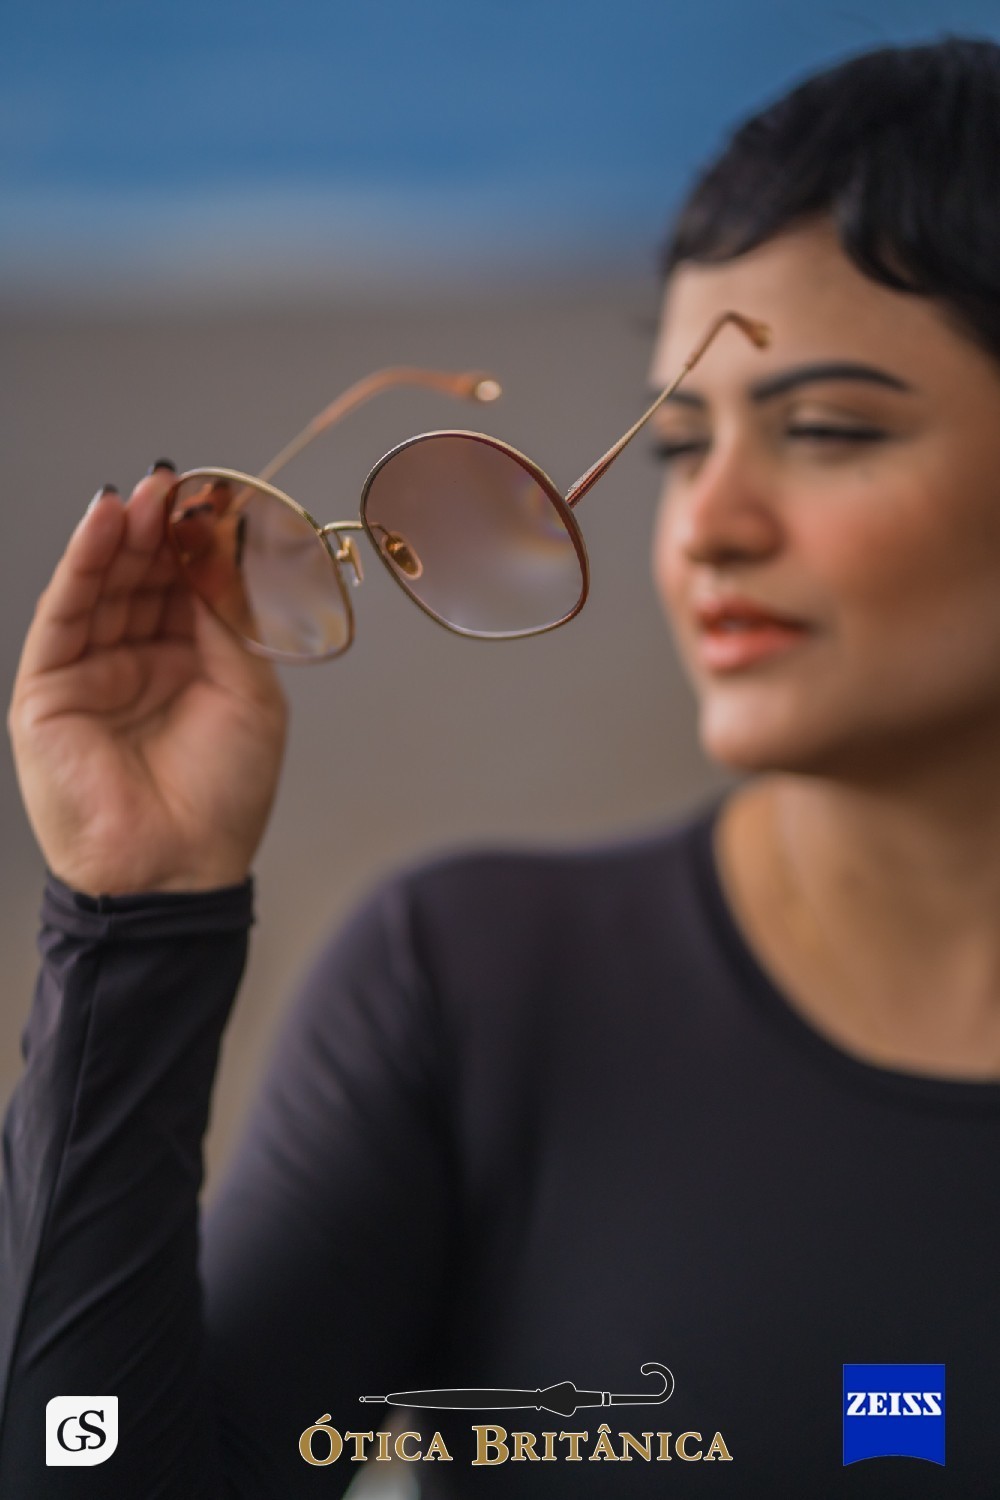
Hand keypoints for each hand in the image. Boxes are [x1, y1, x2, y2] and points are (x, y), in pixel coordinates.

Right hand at [8, 467, 287, 895]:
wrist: (177, 868)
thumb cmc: (222, 796)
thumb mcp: (249, 694)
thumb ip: (231, 621)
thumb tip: (221, 548)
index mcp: (190, 665)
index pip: (186, 586)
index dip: (196, 543)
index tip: (214, 498)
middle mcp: (138, 662)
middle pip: (142, 577)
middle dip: (157, 529)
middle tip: (174, 486)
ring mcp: (92, 673)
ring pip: (102, 587)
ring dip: (121, 536)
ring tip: (142, 495)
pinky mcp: (49, 689)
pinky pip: (64, 615)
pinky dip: (82, 565)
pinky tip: (103, 524)